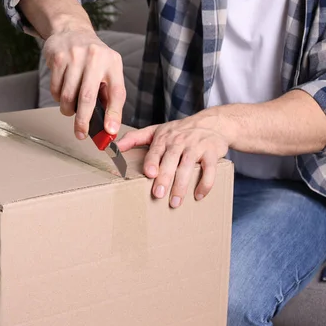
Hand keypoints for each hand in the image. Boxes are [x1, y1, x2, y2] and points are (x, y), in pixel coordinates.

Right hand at [43, 28, 125, 139]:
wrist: (72, 31)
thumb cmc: (93, 58)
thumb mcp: (108, 70)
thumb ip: (109, 95)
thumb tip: (108, 126)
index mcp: (113, 63)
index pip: (117, 92)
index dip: (114, 114)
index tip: (110, 131)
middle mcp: (96, 57)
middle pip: (87, 97)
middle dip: (83, 121)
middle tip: (81, 134)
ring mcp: (75, 57)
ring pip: (67, 96)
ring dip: (67, 109)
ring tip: (70, 107)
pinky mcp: (58, 58)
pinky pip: (55, 89)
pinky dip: (57, 97)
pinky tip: (62, 90)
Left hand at [116, 110, 230, 207]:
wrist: (211, 123)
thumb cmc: (179, 131)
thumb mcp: (155, 130)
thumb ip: (134, 138)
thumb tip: (113, 147)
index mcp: (164, 137)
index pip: (156, 149)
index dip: (153, 161)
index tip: (150, 173)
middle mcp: (180, 141)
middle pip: (171, 160)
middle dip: (165, 178)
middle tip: (158, 194)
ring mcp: (196, 146)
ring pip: (188, 167)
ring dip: (182, 186)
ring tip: (175, 202)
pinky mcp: (212, 152)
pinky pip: (210, 169)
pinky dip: (205, 183)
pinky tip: (198, 195)